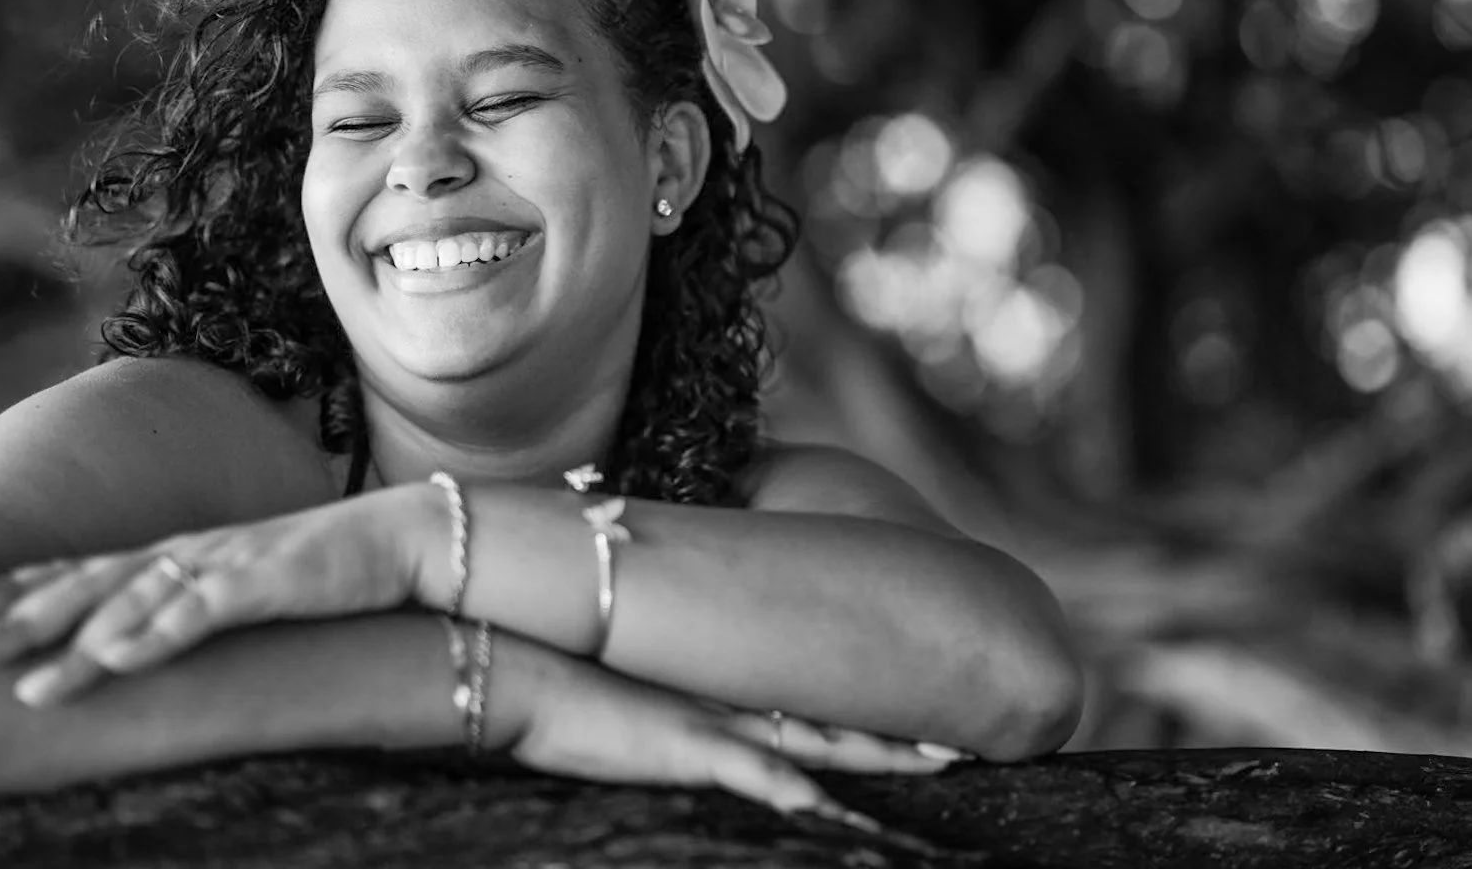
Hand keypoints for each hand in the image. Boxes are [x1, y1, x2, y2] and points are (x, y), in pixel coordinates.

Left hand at [0, 491, 421, 704]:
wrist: (405, 539)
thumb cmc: (327, 569)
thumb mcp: (246, 587)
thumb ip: (194, 604)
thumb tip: (139, 641)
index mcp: (181, 554)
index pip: (84, 566)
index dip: (18, 582)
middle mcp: (190, 553)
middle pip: (88, 583)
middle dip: (18, 615)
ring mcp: (225, 565)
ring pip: (131, 603)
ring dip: (72, 642)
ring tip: (21, 682)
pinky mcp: (265, 582)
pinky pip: (200, 611)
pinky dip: (155, 633)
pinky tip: (117, 658)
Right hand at [507, 646, 960, 831]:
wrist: (510, 661)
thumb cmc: (550, 668)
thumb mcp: (615, 680)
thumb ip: (650, 685)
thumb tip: (657, 682)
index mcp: (712, 682)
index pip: (804, 691)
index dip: (860, 701)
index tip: (913, 706)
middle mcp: (727, 698)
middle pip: (831, 715)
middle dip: (895, 730)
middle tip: (962, 735)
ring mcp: (714, 722)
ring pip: (820, 740)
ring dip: (880, 752)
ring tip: (945, 756)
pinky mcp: (689, 747)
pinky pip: (759, 776)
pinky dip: (801, 794)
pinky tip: (839, 809)